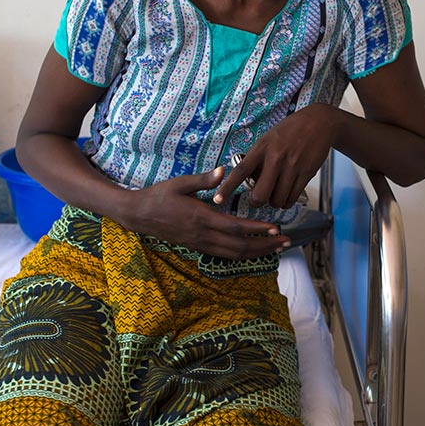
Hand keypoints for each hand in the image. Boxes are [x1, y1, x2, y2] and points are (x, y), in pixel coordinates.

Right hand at [127, 167, 290, 258]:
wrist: (138, 215)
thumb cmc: (160, 195)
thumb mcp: (180, 182)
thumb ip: (204, 179)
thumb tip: (224, 170)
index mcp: (201, 217)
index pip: (235, 227)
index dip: (257, 229)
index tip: (276, 228)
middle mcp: (203, 235)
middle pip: (240, 247)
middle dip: (265, 246)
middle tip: (286, 242)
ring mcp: (200, 244)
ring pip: (234, 255)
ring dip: (257, 253)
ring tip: (276, 249)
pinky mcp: (197, 247)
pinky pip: (224, 255)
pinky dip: (242, 255)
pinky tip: (254, 251)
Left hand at [214, 105, 337, 210]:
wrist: (319, 122)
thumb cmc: (290, 131)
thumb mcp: (268, 138)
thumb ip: (258, 158)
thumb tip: (248, 180)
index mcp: (262, 148)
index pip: (240, 171)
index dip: (227, 187)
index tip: (217, 200)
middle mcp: (276, 158)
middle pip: (260, 194)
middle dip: (257, 202)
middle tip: (258, 200)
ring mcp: (292, 167)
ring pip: (277, 200)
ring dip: (274, 202)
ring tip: (276, 194)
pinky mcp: (306, 173)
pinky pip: (292, 198)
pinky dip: (287, 201)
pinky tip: (287, 194)